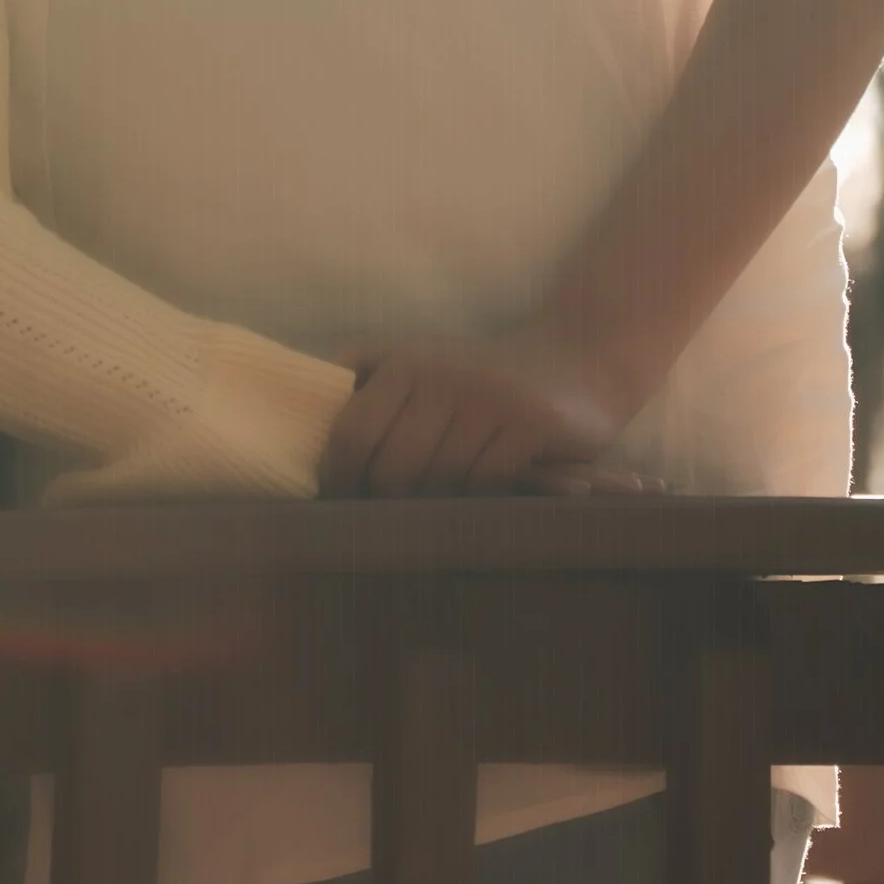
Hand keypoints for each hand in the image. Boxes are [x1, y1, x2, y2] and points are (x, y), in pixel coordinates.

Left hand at [320, 331, 641, 498]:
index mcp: (406, 362)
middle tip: (389, 522)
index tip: (340, 505)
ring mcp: (488, 397)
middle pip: (392, 465)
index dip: (339, 477)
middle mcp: (442, 374)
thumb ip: (369, 372)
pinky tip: (478, 502)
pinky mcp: (530, 422)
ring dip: (434, 505)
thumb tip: (307, 396)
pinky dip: (477, 499)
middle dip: (387, 502)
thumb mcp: (424, 362)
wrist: (576, 364)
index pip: (352, 431)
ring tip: (432, 515)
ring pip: (438, 478)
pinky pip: (486, 482)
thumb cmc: (482, 376)